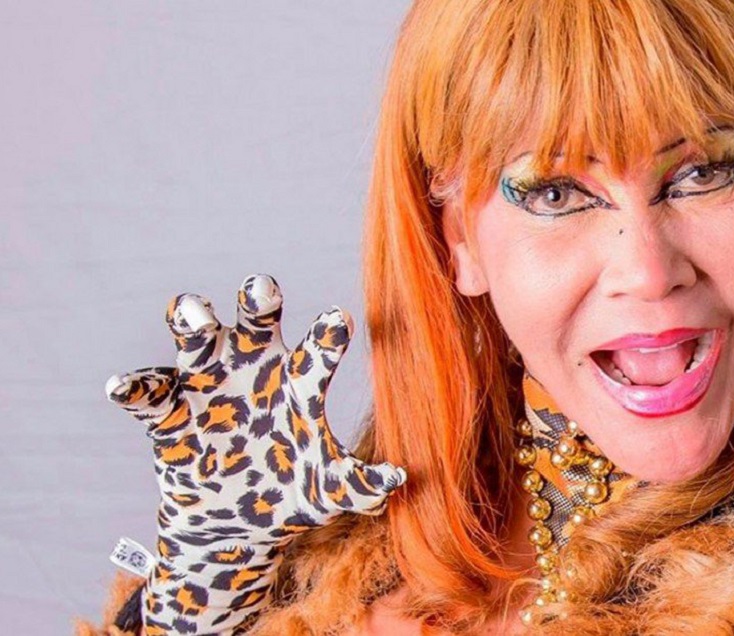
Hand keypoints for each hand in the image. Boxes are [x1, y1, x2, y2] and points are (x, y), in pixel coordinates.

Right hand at [105, 274, 405, 633]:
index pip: (317, 351)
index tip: (339, 319)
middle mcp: (254, 368)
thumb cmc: (292, 496)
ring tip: (195, 319)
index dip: (327, 335)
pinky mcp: (169, 412)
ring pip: (198, 339)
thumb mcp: (327, 493)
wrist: (236, 528)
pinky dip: (136, 386)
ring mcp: (208, 385)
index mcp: (299, 382)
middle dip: (258, 301)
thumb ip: (359, 485)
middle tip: (261, 289)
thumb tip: (400, 481)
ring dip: (193, 323)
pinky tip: (124, 386)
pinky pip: (149, 393)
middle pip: (256, 321)